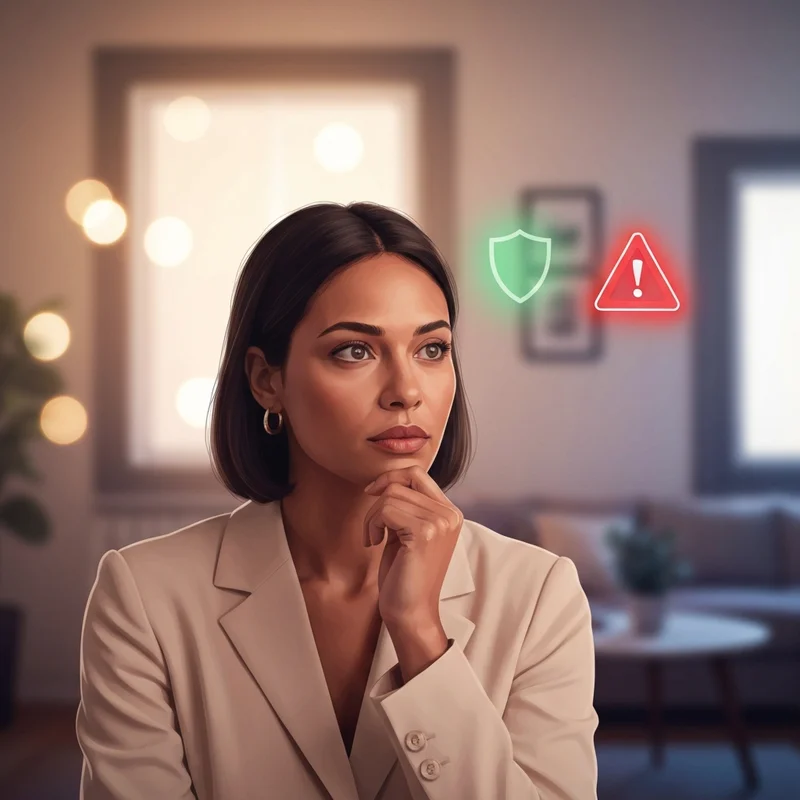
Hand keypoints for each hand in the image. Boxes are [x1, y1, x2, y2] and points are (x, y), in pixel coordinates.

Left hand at [363, 464, 463, 629]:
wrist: (411, 612)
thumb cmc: (405, 575)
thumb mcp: (408, 532)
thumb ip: (407, 506)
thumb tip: (387, 480)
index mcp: (450, 512)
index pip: (417, 473)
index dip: (390, 478)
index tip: (372, 494)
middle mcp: (450, 514)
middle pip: (402, 482)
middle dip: (378, 501)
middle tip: (373, 528)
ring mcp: (440, 522)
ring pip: (391, 495)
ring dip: (372, 516)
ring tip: (374, 539)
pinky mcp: (425, 533)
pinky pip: (386, 510)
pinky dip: (373, 525)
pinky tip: (375, 544)